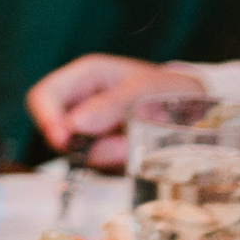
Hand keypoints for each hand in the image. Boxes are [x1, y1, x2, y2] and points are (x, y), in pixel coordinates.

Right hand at [26, 53, 199, 167]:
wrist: (195, 109)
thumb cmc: (168, 89)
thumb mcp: (145, 90)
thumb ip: (110, 104)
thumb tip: (73, 124)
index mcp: (86, 75)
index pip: (44, 95)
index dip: (47, 118)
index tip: (64, 141)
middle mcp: (81, 101)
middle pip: (54, 129)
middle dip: (82, 144)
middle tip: (118, 145)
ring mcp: (89, 127)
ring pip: (75, 152)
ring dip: (107, 154)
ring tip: (137, 141)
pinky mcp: (100, 149)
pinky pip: (96, 164)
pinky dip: (116, 161)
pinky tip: (135, 149)